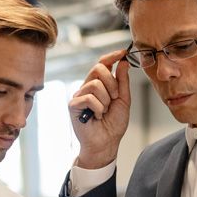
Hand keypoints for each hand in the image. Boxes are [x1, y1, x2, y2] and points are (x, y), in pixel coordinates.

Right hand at [69, 50, 131, 167]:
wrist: (106, 143)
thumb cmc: (113, 124)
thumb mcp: (123, 100)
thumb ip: (122, 81)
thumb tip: (123, 62)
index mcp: (99, 84)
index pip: (102, 63)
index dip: (112, 56)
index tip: (123, 53)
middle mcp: (87, 87)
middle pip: (98, 68)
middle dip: (111, 83)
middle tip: (114, 98)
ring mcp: (79, 95)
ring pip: (95, 84)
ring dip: (105, 100)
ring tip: (104, 111)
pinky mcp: (73, 105)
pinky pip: (88, 97)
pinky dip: (98, 108)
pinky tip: (96, 116)